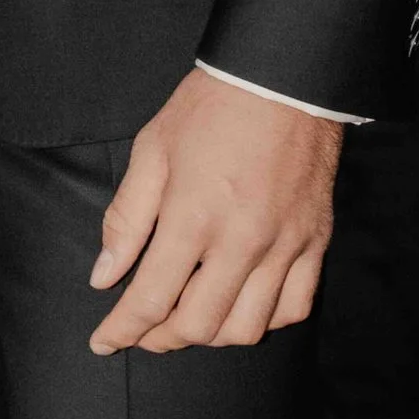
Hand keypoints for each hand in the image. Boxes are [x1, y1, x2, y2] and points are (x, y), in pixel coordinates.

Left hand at [89, 63, 340, 354]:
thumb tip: (104, 275)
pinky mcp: (315, 243)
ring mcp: (284, 246)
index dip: (122, 329)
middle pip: (199, 324)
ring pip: (247, 328)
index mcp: (194, 216)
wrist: (282, 77)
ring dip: (210, 335)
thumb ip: (126, 218)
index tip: (103, 341)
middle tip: (141, 332)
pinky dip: (263, 321)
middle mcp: (241, 241)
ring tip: (187, 320)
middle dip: (160, 339)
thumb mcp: (151, 149)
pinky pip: (293, 309)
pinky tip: (239, 307)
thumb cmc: (210, 107)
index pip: (151, 298)